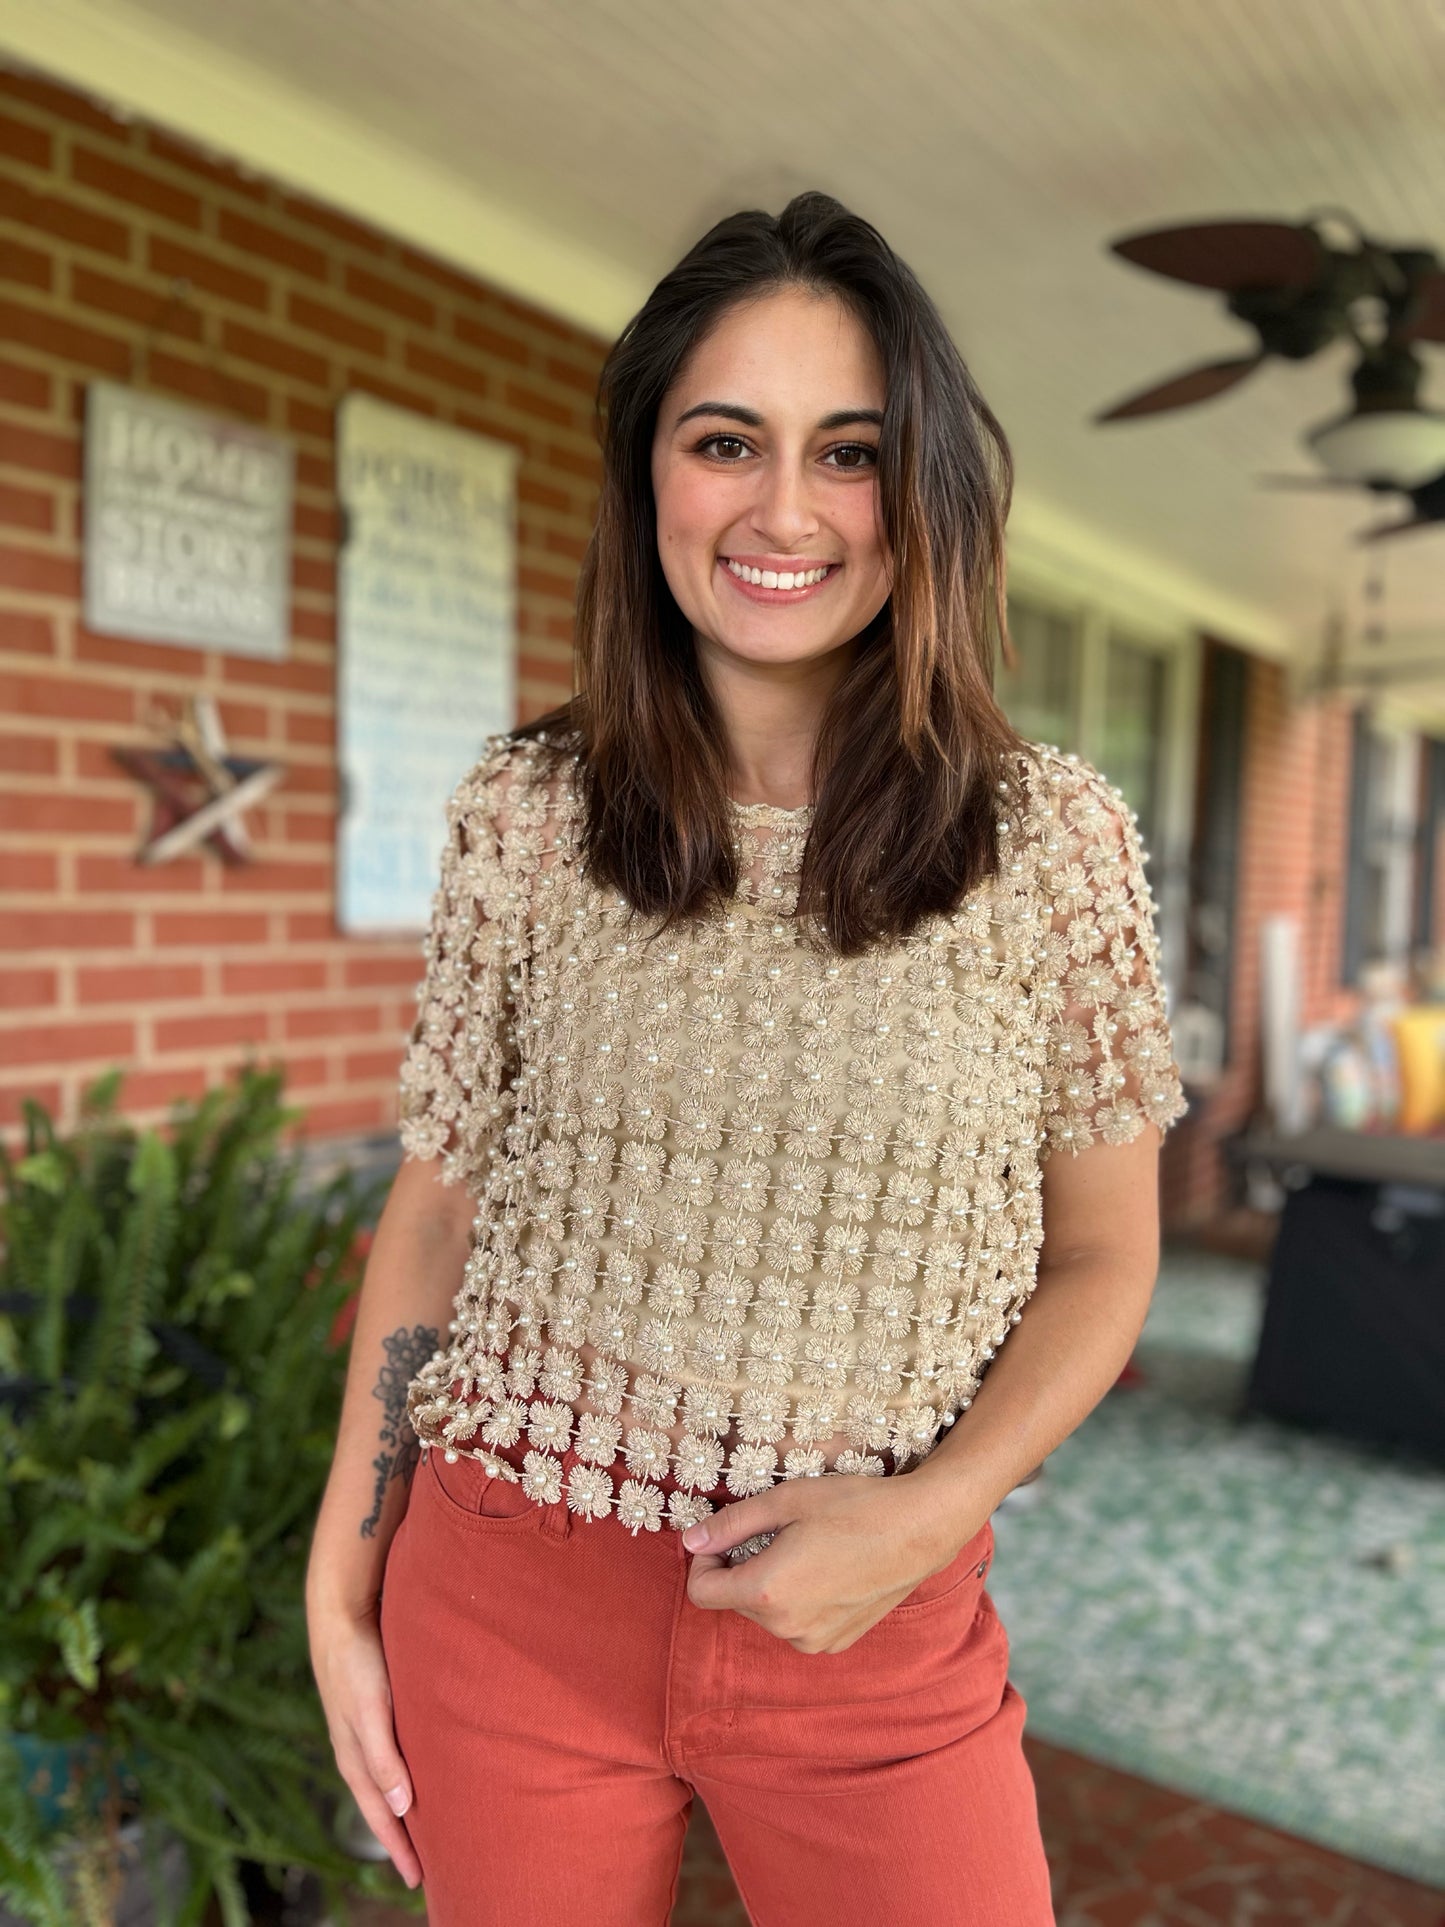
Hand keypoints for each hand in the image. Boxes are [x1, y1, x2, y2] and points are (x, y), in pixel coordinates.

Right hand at [307, 1599, 421, 1889]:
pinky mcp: (374, 1709)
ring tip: (426, 1829)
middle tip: (426, 1867)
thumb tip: (398, 1808)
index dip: (399, 1848)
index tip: (419, 1880)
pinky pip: (391, 1755)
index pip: (380, 1815)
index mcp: (356, 1758)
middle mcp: (359, 1750)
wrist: (340, 1615)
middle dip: (401, 1837)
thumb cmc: (357, 1662)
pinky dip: (403, 1775)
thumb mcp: (370, 1711)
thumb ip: (383, 1757)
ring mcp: (364, 1730)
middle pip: (382, 1805)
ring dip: (403, 1808)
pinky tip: (418, 1773)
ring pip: (386, 1782)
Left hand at [681, 1473, 986, 1653]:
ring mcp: (814, 1641)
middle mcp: (786, 1628)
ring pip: (768, 1614)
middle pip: (736, 1601)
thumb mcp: (785, 1501)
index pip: (701, 1593)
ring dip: (773, 1585)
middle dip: (743, 1567)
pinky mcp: (837, 1643)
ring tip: (809, 1550)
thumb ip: (731, 1524)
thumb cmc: (853, 1507)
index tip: (724, 1537)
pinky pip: (798, 1624)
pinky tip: (829, 1570)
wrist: (919, 1529)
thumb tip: (690, 1541)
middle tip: (779, 1533)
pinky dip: (800, 1600)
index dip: (703, 1562)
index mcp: (766, 1593)